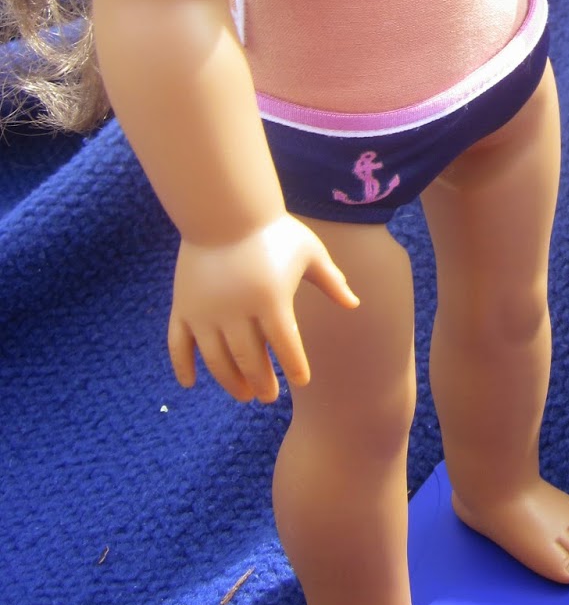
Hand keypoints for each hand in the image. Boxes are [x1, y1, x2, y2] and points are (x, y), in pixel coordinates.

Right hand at [167, 215, 359, 403]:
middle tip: (269, 396)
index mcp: (271, 298)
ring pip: (216, 359)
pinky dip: (182, 366)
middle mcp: (236, 309)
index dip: (295, 366)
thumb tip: (354, 304)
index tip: (302, 381)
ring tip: (243, 394)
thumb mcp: (308, 251)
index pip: (286, 345)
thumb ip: (330, 280)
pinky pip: (178, 344)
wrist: (223, 208)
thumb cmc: (272, 230)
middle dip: (261, 382)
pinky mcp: (182, 306)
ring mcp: (205, 311)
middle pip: (250, 359)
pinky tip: (189, 384)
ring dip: (229, 381)